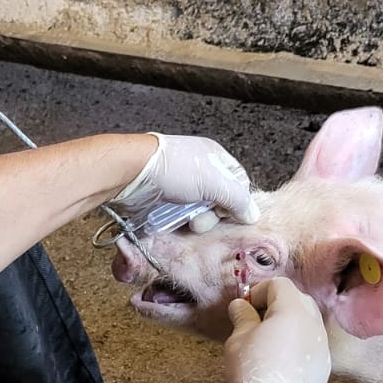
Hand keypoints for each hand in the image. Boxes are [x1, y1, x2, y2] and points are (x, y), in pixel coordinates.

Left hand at [113, 134, 259, 226]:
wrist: (131, 174)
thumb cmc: (171, 169)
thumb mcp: (214, 181)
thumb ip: (238, 199)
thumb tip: (252, 214)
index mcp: (214, 158)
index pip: (238, 184)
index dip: (236, 201)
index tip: (227, 211)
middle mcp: (200, 172)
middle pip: (221, 203)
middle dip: (213, 215)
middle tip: (201, 218)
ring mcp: (182, 188)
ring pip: (202, 214)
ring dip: (198, 222)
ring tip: (187, 221)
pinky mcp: (166, 203)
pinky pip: (183, 219)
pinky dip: (182, 224)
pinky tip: (177, 224)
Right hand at [224, 278, 331, 382]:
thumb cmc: (251, 371)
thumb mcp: (238, 339)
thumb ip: (242, 317)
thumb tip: (240, 306)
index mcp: (292, 309)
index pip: (278, 285)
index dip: (258, 291)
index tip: (244, 308)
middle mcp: (314, 324)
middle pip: (297, 300)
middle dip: (276, 305)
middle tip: (255, 321)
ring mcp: (322, 346)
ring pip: (307, 323)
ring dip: (289, 325)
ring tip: (267, 343)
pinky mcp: (324, 368)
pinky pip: (311, 345)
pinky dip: (298, 345)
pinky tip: (280, 363)